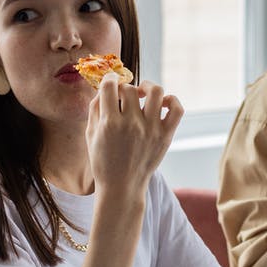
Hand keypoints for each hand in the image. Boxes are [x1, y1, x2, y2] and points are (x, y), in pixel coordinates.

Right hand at [86, 74, 182, 197]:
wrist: (121, 187)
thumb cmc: (103, 161)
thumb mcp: (90, 135)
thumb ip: (95, 108)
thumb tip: (104, 87)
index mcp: (109, 124)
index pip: (111, 86)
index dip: (110, 79)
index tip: (111, 83)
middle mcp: (131, 125)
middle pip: (131, 89)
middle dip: (126, 89)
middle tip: (125, 98)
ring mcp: (151, 130)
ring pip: (156, 92)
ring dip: (148, 87)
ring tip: (144, 93)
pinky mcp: (165, 136)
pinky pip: (176, 109)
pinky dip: (171, 100)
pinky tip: (162, 104)